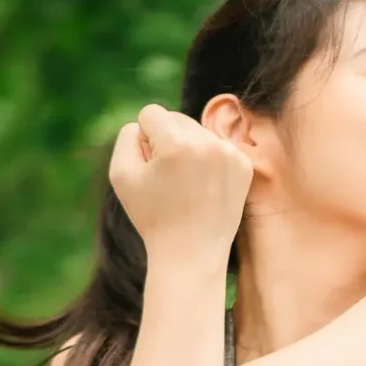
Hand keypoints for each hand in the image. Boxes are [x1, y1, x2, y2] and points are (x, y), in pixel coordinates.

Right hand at [110, 104, 252, 262]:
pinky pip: (217, 146)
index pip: (151, 113)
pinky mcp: (244, 164)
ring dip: (188, 149)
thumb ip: (127, 135)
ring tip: (186, 184)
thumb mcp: (121, 174)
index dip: (144, 139)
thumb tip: (148, 121)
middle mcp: (208, 143)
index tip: (150, 167)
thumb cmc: (152, 215)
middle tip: (168, 179)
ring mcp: (231, 153)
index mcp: (176, 144)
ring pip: (197, 131)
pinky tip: (204, 187)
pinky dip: (208, 161)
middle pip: (176, 118)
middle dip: (167, 141)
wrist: (192, 252)